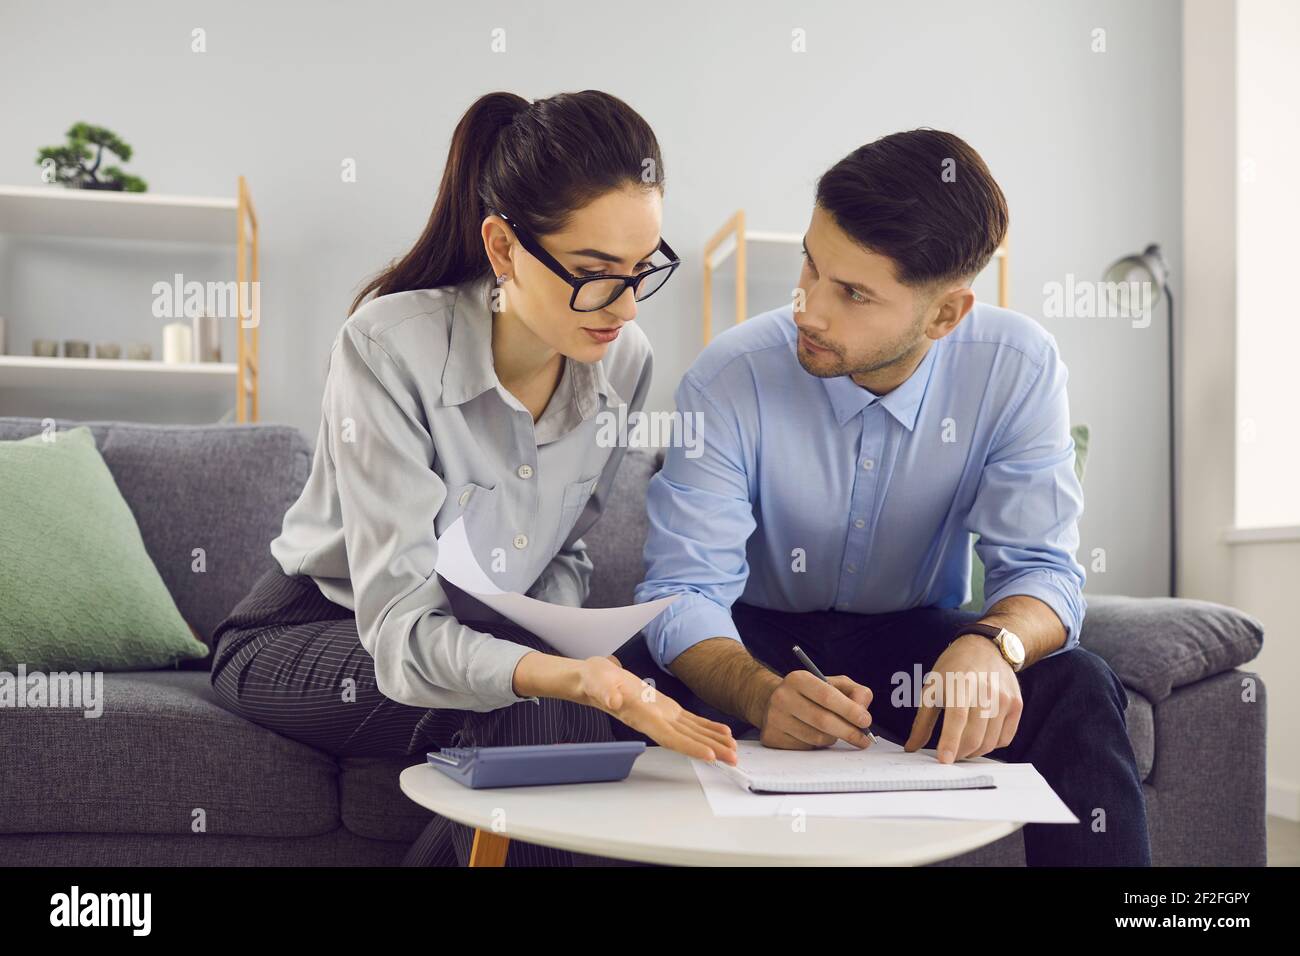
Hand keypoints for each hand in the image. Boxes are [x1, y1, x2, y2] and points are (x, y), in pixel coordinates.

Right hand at [576, 656, 738, 764]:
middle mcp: (655, 721)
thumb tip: (613, 699)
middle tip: (733, 758)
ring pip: (692, 732)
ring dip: (713, 741)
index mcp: (642, 717)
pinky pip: (689, 720)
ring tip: (733, 748)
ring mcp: (661, 716)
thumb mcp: (597, 682)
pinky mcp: (665, 708)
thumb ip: (604, 691)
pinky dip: (706, 726)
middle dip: (710, 749)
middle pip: (686, 739)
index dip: (689, 747)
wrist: (594, 680)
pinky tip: (721, 731)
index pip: (669, 737)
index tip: (709, 755)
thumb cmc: (595, 681)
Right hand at [757, 670, 873, 749]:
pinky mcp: (772, 737)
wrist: (774, 701)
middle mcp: (782, 697)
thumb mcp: (834, 684)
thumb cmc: (812, 694)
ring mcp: (775, 718)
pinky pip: (805, 748)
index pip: (827, 695)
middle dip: (848, 731)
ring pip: (816, 738)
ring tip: (835, 731)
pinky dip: (818, 745)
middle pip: (822, 720)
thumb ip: (855, 692)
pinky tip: (816, 735)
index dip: (849, 710)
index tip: (866, 721)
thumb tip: (863, 712)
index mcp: (798, 679)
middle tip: (864, 739)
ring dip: (833, 738)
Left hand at [904, 634, 1022, 762]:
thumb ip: (922, 722)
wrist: (985, 647)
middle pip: (974, 735)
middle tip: (950, 755)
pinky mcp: (1016, 704)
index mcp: (960, 685)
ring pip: (990, 741)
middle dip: (959, 753)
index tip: (943, 761)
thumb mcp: (932, 688)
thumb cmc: (953, 668)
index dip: (950, 742)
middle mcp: (985, 691)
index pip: (957, 719)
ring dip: (974, 752)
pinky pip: (1005, 738)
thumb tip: (911, 748)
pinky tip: (979, 738)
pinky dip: (991, 745)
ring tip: (962, 747)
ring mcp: (1004, 698)